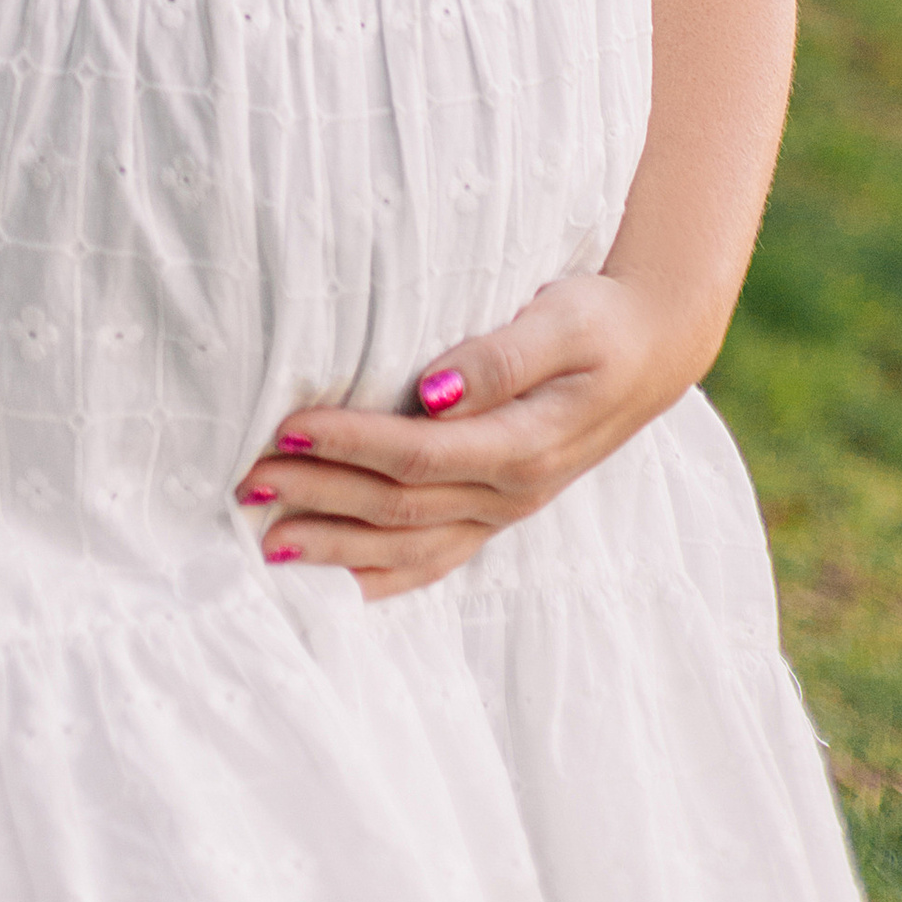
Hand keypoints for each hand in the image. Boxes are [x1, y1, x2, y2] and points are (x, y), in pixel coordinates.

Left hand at [233, 272, 694, 599]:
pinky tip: (331, 581)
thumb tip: (433, 389)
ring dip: (336, 545)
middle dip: (320, 497)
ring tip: (265, 539)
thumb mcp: (562, 320)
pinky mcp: (496, 512)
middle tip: (248, 480)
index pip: (418, 455)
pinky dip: (379, 576)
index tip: (288, 428)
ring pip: (408, 546)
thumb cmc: (600, 320)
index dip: (350, 445)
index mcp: (525, 446)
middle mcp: (511, 492)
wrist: (654, 350)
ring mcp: (503, 511)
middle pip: (398, 507)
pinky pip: (432, 560)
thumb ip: (501, 356)